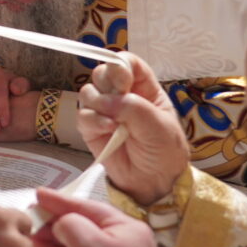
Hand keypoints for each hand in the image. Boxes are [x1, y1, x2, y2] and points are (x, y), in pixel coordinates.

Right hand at [31, 188, 158, 246]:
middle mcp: (122, 243)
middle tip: (32, 216)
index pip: (88, 206)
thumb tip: (60, 225)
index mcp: (126, 228)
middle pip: (83, 224)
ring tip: (30, 234)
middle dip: (55, 221)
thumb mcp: (87, 242)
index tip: (40, 195)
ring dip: (53, 239)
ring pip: (77, 244)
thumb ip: (69, 223)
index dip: (60, 201)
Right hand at [74, 52, 189, 205]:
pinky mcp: (91, 129)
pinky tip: (107, 130)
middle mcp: (122, 96)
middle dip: (106, 83)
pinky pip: (82, 115)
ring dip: (98, 103)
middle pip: (102, 72)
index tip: (123, 82)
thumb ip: (132, 106)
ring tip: (114, 122)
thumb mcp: (157, 124)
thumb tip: (105, 101)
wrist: (154, 183)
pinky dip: (93, 120)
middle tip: (117, 100)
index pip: (127, 63)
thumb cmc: (164, 151)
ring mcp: (105, 111)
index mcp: (143, 88)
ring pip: (88, 92)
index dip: (120, 66)